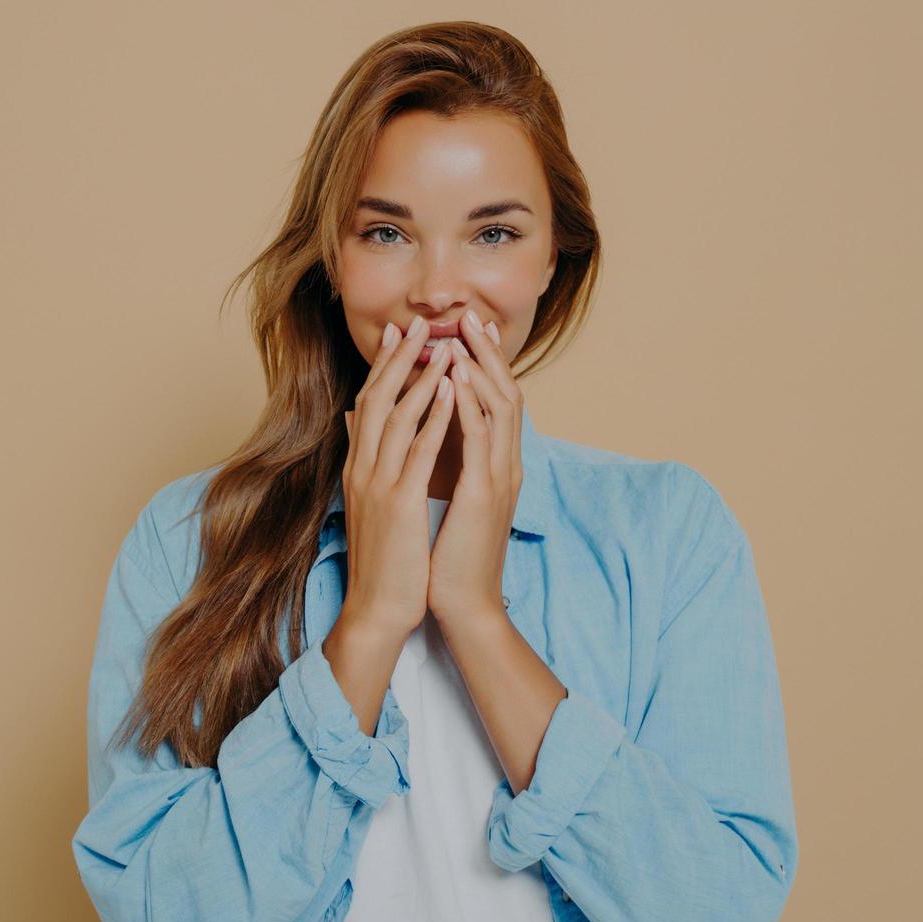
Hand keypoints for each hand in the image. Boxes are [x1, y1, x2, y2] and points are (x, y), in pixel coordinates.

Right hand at [341, 316, 456, 640]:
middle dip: (399, 360)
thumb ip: (363, 458)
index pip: (368, 406)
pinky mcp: (399, 504)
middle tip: (417, 324)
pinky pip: (419, 450)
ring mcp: (378, 485)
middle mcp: (362, 470)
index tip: (398, 336)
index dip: (383, 369)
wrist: (378, 609)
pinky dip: (436, 416)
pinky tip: (453, 390)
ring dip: (423, 377)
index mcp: (358, 469)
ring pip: (398, 417)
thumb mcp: (369, 503)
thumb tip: (355, 421)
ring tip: (444, 346)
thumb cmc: (384, 561)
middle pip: (377, 400)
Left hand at [427, 309, 523, 624]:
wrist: (463, 604)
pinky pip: (480, 439)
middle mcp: (505, 465)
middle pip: (505, 393)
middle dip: (487, 354)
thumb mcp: (444, 497)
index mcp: (495, 466)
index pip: (495, 402)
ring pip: (499, 407)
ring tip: (462, 335)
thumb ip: (440, 460)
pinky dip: (469, 404)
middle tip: (470, 317)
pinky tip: (456, 379)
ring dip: (480, 368)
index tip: (466, 331)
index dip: (484, 364)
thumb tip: (417, 428)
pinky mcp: (484, 494)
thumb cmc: (449, 554)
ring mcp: (499, 478)